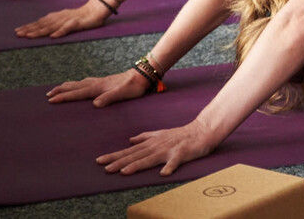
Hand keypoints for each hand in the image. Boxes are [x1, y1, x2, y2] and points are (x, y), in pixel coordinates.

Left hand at [14, 1, 108, 38]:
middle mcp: (59, 18)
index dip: (28, 27)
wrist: (97, 9)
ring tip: (29, 36)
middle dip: (29, 29)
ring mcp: (67, 20)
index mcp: (56, 17)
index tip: (17, 31)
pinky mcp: (77, 23)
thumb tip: (42, 28)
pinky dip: (60, 32)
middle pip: (42, 25)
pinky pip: (67, 28)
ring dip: (39, 32)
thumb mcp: (65, 18)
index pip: (40, 22)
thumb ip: (54, 22)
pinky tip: (53, 36)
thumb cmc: (81, 15)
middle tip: (17, 34)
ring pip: (51, 27)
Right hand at [47, 69, 149, 106]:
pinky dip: (77, 84)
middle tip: (48, 95)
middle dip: (60, 91)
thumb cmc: (133, 87)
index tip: (51, 100)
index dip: (63, 97)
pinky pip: (85, 82)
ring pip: (79, 83)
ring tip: (58, 88)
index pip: (77, 93)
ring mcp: (100, 81)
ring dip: (67, 86)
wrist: (142, 75)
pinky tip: (79, 84)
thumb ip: (108, 98)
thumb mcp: (122, 94)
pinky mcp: (104, 81)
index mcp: (98, 88)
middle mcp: (96, 83)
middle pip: (74, 87)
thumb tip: (95, 104)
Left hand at [97, 120, 215, 175]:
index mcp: (151, 143)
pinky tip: (163, 174)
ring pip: (150, 158)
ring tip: (124, 172)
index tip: (100, 161)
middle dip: (120, 162)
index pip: (130, 151)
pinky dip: (169, 167)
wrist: (202, 130)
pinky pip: (175, 161)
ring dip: (137, 165)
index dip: (115, 156)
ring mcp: (169, 149)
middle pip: (136, 155)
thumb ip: (146, 136)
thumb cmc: (181, 134)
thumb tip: (131, 140)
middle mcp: (157, 146)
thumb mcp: (160, 133)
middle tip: (105, 168)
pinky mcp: (182, 153)